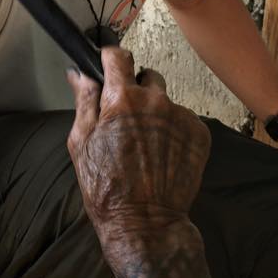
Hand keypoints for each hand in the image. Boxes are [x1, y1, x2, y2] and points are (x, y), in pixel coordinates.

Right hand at [66, 47, 215, 277]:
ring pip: (166, 100)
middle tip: (127, 116)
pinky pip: (184, 120)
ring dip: (156, 112)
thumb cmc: (106, 186)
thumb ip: (83, 101)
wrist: (144, 221)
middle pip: (146, 76)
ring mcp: (180, 117)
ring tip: (146, 143)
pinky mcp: (199, 134)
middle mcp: (155, 101)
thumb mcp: (81, 141)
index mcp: (121, 99)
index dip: (110, 57)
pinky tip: (162, 153)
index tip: (108, 63)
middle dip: (136, 89)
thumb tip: (79, 74)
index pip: (118, 56)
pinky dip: (174, 131)